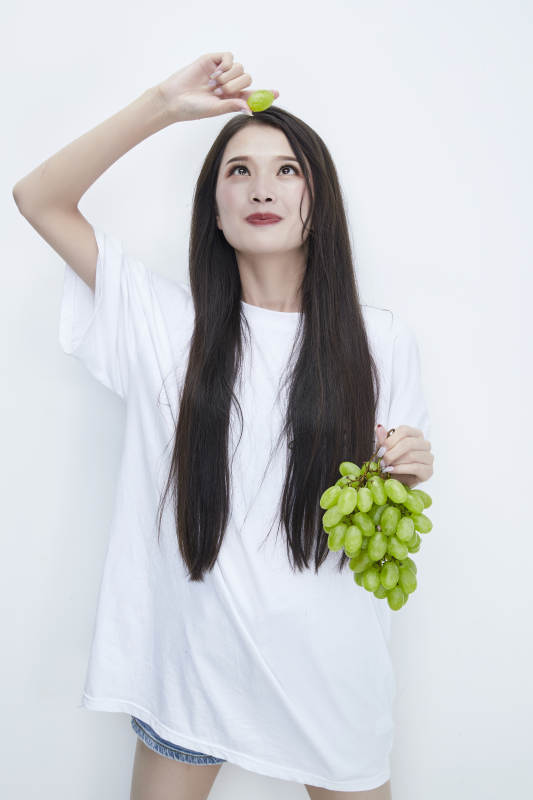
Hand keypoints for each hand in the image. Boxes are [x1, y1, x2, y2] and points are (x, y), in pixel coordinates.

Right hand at [157, 51, 278, 122]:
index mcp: (231, 99)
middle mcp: (228, 85)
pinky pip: (230, 57)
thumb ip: (233, 105)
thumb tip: (251, 109)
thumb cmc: (193, 109)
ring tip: (214, 85)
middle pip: (248, 78)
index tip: (276, 93)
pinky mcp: (213, 61)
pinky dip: (227, 64)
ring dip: (230, 77)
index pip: (252, 95)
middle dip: (238, 85)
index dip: (265, 94)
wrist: (174, 99)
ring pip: (240, 68)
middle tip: (222, 91)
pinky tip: (216, 73)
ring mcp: (221, 72)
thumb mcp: (216, 109)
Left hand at [375, 424, 433, 488]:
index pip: (404, 430)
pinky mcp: (429, 471)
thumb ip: (383, 439)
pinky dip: (401, 469)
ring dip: (395, 462)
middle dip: (392, 453)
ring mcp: (429, 457)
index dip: (391, 440)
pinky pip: (415, 467)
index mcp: (415, 434)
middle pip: (408, 443)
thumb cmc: (393, 461)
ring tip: (386, 466)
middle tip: (382, 460)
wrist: (398, 480)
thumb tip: (379, 427)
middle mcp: (425, 444)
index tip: (381, 449)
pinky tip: (392, 470)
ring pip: (411, 456)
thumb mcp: (386, 450)